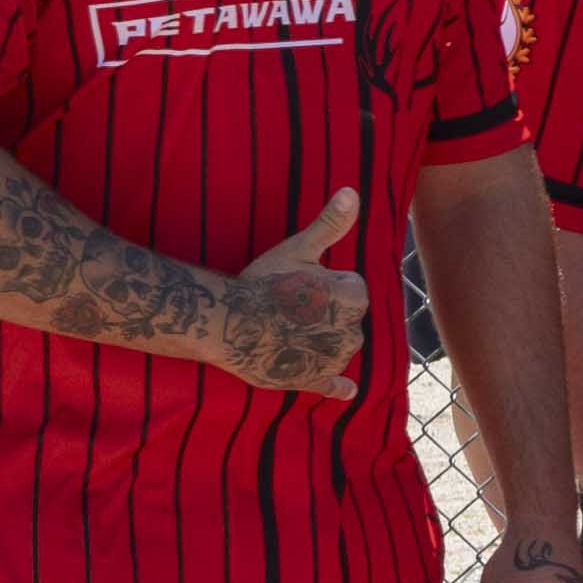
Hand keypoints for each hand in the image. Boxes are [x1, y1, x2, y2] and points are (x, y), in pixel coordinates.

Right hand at [224, 187, 366, 396]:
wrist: (229, 324)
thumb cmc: (263, 284)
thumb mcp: (298, 249)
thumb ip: (330, 224)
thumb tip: (352, 192)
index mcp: (354, 300)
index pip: (348, 285)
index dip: (322, 281)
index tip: (296, 282)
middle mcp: (353, 334)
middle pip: (342, 316)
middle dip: (321, 311)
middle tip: (285, 305)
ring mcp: (333, 360)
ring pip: (334, 345)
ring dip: (319, 339)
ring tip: (283, 329)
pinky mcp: (312, 381)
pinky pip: (333, 386)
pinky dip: (337, 386)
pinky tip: (345, 389)